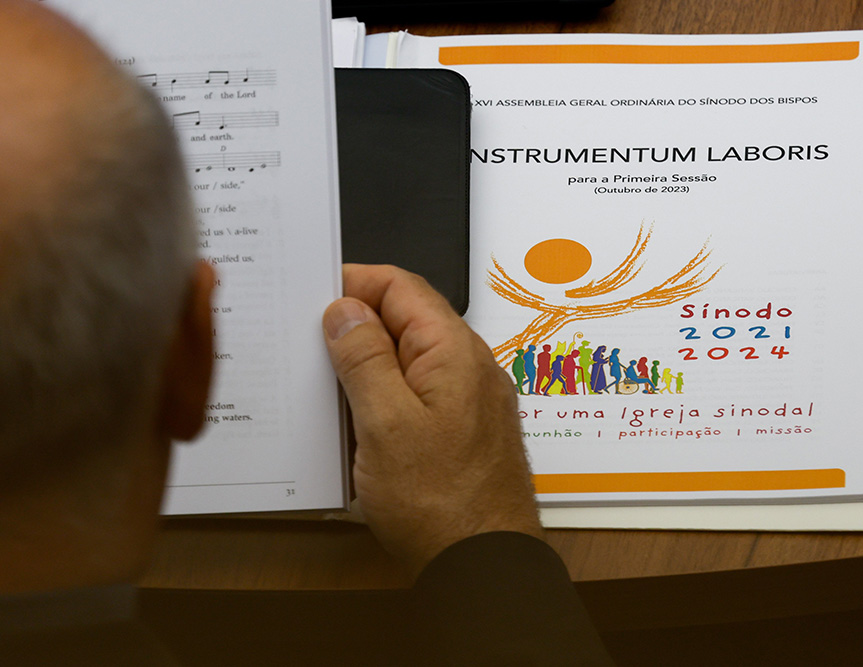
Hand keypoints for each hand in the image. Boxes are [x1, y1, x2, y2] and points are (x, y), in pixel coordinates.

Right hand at [323, 265, 542, 576]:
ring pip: (410, 360)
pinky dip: (386, 398)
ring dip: (369, 367)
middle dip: (357, 325)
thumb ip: (364, 359)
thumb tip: (345, 310)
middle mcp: (469, 368)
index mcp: (453, 351)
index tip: (315, 293)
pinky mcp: (461, 430)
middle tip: (310, 343)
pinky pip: (418, 395)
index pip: (402, 286)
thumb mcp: (385, 423)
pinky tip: (358, 422)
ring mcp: (468, 399)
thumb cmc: (443, 504)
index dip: (356, 282)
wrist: (484, 564)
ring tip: (328, 387)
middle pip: (406, 321)